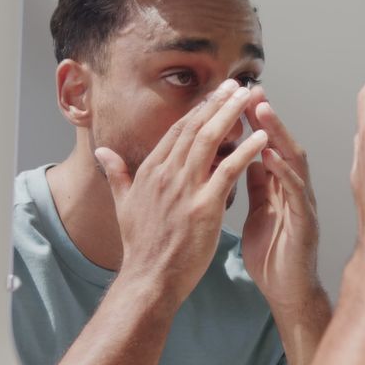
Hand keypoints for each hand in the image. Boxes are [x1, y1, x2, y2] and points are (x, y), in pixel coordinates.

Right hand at [95, 79, 268, 309]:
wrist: (148, 279)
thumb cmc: (140, 246)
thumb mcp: (123, 204)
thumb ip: (117, 173)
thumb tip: (102, 150)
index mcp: (149, 171)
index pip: (177, 131)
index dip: (197, 110)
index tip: (214, 94)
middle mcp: (166, 174)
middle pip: (195, 128)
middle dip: (218, 103)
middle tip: (238, 85)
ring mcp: (185, 189)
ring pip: (211, 141)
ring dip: (232, 116)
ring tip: (251, 99)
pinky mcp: (204, 207)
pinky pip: (229, 170)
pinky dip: (246, 150)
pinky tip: (262, 137)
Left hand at [242, 86, 324, 310]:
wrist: (287, 294)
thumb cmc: (273, 256)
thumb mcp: (258, 212)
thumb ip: (255, 186)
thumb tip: (243, 158)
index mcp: (280, 186)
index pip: (267, 145)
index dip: (255, 121)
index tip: (237, 96)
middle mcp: (295, 188)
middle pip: (282, 143)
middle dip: (268, 116)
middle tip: (252, 89)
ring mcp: (303, 203)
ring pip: (293, 159)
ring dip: (277, 134)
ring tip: (261, 110)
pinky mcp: (306, 222)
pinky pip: (296, 191)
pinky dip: (283, 172)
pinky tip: (269, 156)